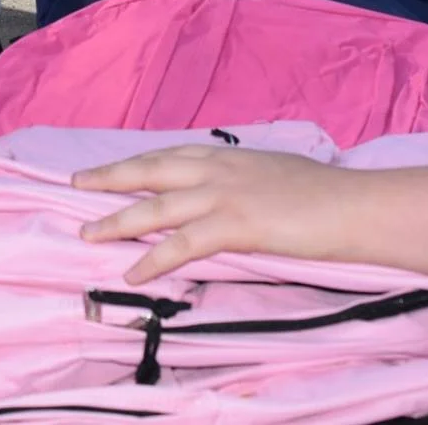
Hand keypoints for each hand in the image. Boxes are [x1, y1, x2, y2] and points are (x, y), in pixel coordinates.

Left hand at [74, 144, 348, 282]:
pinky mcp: (234, 224)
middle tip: (75, 185)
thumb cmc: (322, 192)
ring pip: (156, 206)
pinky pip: (183, 244)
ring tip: (88, 234)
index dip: (134, 163)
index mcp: (227, 154)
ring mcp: (223, 194)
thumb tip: (226, 192)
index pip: (168, 155)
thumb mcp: (272, 172)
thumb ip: (242, 179)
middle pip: (149, 170)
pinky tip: (134, 273)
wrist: (352, 204)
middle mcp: (217, 167)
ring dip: (118, 221)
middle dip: (109, 179)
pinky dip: (153, 258)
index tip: (107, 168)